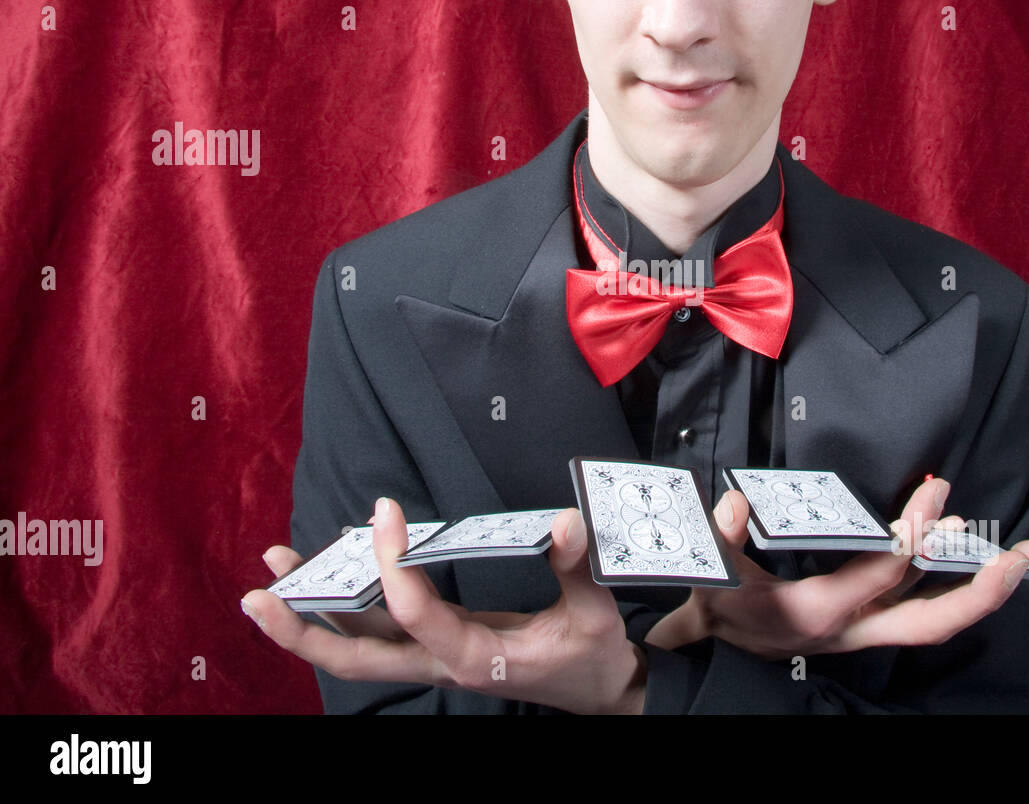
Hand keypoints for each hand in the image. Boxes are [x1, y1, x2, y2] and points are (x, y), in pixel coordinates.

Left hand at [241, 498, 646, 714]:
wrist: (597, 691)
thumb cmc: (592, 656)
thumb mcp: (594, 614)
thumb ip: (574, 568)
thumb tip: (565, 523)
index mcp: (477, 659)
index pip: (416, 617)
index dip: (393, 565)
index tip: (385, 509)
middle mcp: (442, 665)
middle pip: (355, 659)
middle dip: (302, 630)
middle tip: (258, 592)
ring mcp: (434, 660)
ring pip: (357, 648)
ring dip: (309, 616)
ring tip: (271, 570)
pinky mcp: (436, 648)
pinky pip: (378, 633)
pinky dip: (343, 607)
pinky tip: (326, 574)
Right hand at [644, 476, 1028, 658]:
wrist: (718, 645)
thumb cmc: (721, 606)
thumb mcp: (714, 573)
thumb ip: (723, 536)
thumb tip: (736, 503)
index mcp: (819, 612)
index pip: (879, 578)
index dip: (910, 541)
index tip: (933, 501)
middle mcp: (853, 627)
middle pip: (932, 621)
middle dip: (981, 590)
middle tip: (1022, 555)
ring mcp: (865, 629)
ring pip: (935, 618)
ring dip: (980, 589)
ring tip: (1021, 555)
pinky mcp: (868, 623)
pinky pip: (922, 608)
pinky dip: (954, 586)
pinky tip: (975, 557)